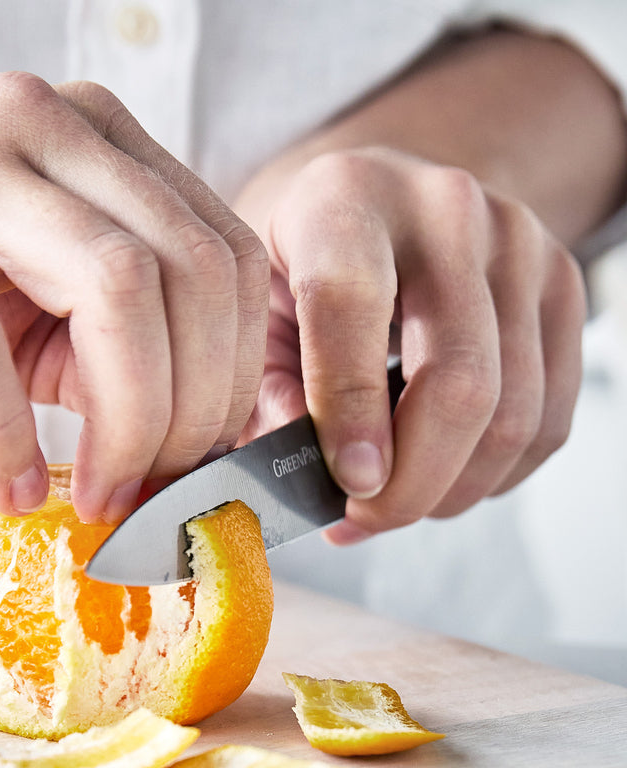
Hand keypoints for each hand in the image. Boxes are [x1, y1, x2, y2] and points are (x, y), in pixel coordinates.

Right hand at [0, 73, 268, 522]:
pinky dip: (3, 433)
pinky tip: (8, 490)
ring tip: (97, 501)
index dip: (237, 377)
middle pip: (193, 272)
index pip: (223, 254)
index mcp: (84, 138)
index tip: (200, 465)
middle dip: (196, 411)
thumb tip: (168, 444)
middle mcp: (36, 126)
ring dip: (129, 423)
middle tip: (157, 498)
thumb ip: (84, 339)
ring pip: (115, 290)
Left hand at [234, 146, 585, 542]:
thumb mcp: (253, 312)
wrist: (382, 201)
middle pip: (459, 380)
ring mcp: (520, 244)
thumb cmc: (300, 266)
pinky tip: (439, 477)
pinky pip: (549, 419)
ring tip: (389, 506)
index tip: (343, 486)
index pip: (353, 305)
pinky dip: (494, 475)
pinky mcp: (564, 286)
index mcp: (345, 199)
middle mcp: (446, 209)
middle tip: (358, 519)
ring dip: (450, 491)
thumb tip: (305, 471)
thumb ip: (262, 390)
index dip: (349, 411)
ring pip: (513, 414)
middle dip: (409, 482)